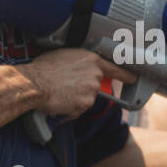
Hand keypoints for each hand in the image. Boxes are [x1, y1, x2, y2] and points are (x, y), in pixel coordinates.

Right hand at [19, 50, 136, 119]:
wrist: (34, 84)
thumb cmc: (42, 69)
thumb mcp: (63, 56)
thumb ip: (78, 62)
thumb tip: (78, 69)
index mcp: (91, 59)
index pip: (114, 67)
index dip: (124, 74)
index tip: (132, 78)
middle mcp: (95, 74)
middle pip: (96, 85)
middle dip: (83, 88)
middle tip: (66, 87)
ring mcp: (92, 89)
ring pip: (87, 98)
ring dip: (75, 99)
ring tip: (59, 93)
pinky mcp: (85, 103)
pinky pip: (80, 109)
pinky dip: (70, 109)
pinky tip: (59, 102)